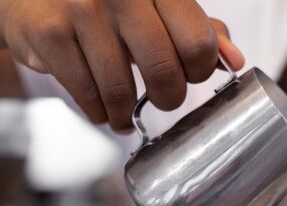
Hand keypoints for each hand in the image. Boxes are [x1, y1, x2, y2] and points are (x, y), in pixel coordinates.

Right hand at [0, 0, 244, 129]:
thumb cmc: (106, 7)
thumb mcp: (156, 9)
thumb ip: (199, 29)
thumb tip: (236, 61)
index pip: (197, 41)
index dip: (199, 70)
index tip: (190, 75)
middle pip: (164, 71)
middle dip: (168, 99)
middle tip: (163, 101)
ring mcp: (82, 8)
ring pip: (121, 92)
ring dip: (126, 114)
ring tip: (125, 113)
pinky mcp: (50, 33)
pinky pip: (88, 96)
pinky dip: (98, 113)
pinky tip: (100, 109)